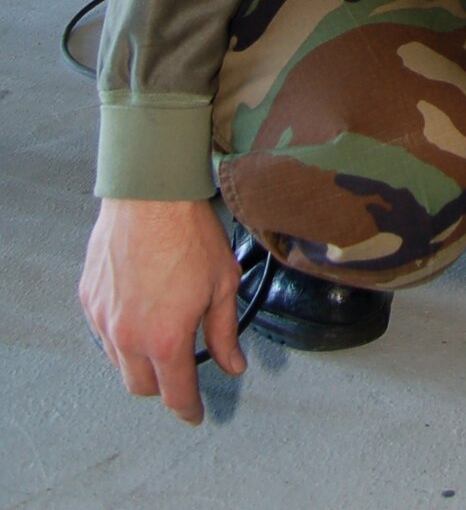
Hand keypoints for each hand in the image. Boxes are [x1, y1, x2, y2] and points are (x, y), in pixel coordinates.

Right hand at [80, 198, 245, 424]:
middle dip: (164, 387)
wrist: (151, 194)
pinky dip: (121, 336)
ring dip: (140, 362)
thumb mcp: (222, 284)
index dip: (189, 410)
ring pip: (119, 364)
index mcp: (166, 338)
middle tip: (181, 373)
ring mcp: (104, 319)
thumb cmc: (189, 233)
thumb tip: (233, 363)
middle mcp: (129, 336)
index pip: (175, 395)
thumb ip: (224, 332)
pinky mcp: (89, 300)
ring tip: (161, 337)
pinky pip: (104, 334)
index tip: (195, 414)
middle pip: (142, 387)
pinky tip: (140, 314)